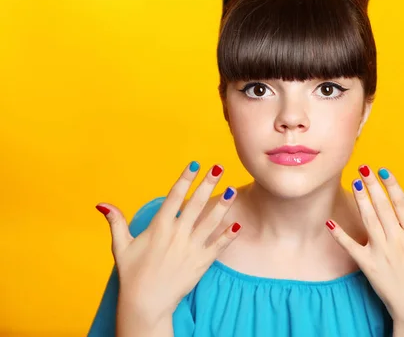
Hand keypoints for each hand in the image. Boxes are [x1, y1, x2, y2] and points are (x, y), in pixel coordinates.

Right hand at [95, 161, 241, 322]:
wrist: (146, 303)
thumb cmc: (132, 274)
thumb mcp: (120, 246)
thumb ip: (116, 222)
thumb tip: (102, 204)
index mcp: (159, 227)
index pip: (174, 197)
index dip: (185, 179)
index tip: (194, 164)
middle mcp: (177, 234)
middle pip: (196, 204)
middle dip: (208, 184)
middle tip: (219, 167)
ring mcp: (191, 248)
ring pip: (210, 222)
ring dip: (222, 206)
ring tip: (231, 190)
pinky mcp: (201, 262)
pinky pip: (218, 246)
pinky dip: (228, 236)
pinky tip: (237, 225)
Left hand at [325, 165, 403, 335]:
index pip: (403, 205)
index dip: (393, 186)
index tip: (384, 171)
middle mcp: (398, 241)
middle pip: (383, 208)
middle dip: (373, 186)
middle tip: (363, 168)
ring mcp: (382, 252)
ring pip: (368, 220)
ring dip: (360, 200)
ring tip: (354, 183)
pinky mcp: (368, 265)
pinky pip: (351, 247)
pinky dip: (340, 234)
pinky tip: (330, 222)